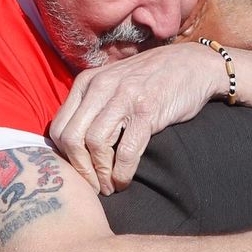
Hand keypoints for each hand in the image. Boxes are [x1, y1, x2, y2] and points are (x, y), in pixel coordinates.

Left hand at [49, 42, 225, 194]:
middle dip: (80, 170)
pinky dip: (122, 173)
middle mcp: (101, 87)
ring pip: (95, 144)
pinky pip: (126, 151)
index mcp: (87, 82)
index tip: (79, 173)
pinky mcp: (147, 111)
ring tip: (109, 186)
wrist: (193, 65)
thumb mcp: (112, 83)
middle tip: (93, 186)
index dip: (64, 158)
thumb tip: (70, 145)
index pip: (58, 127)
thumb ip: (91, 105)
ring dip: (101, 174)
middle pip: (71, 138)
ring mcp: (124, 97)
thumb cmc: (151, 80)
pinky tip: (124, 180)